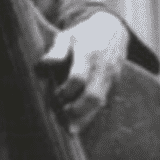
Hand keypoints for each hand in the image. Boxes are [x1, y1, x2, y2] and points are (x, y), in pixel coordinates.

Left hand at [39, 12, 128, 131]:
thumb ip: (57, 50)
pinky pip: (104, 103)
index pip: (78, 78)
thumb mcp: (67, 36)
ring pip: (101, 103)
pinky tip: (78, 124)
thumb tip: (44, 64)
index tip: (55, 97)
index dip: (65, 92)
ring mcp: (111, 78)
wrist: (112, 29)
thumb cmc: (83, 35)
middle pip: (93, 96)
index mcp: (89, 54)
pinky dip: (91, 115)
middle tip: (61, 117)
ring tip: (69, 129)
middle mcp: (103, 68)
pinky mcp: (115, 85)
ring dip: (85, 118)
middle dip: (77, 110)